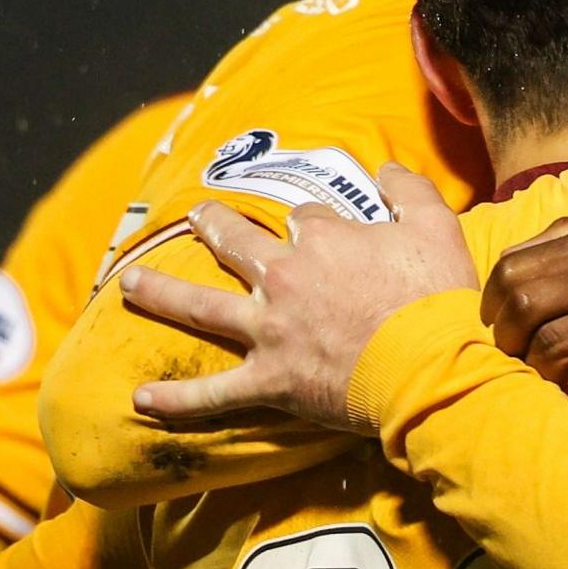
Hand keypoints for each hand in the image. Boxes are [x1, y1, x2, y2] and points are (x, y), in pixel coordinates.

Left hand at [117, 164, 476, 432]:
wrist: (429, 366)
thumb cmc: (435, 299)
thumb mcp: (436, 226)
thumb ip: (408, 189)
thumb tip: (385, 168)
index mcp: (322, 240)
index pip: (304, 219)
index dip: (313, 226)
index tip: (323, 234)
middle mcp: (284, 278)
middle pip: (236, 243)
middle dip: (213, 227)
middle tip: (197, 217)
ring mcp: (269, 331)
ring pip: (201, 307)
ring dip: (161, 293)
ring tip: (130, 283)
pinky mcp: (268, 381)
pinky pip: (211, 394)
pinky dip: (175, 400)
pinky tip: (139, 399)